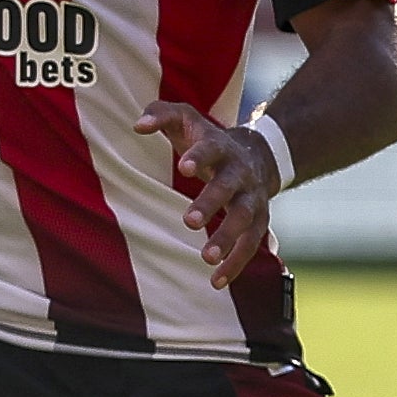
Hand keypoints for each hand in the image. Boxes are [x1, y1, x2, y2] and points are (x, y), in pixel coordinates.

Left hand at [132, 99, 275, 288]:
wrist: (257, 155)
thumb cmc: (207, 140)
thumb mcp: (187, 120)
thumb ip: (161, 114)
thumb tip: (137, 125)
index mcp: (221, 146)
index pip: (211, 148)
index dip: (200, 156)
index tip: (185, 168)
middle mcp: (240, 173)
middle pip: (229, 187)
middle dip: (211, 203)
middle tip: (189, 221)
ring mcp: (253, 198)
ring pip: (245, 219)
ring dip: (228, 238)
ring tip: (206, 258)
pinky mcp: (260, 222)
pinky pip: (251, 245)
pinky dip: (236, 264)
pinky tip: (216, 282)